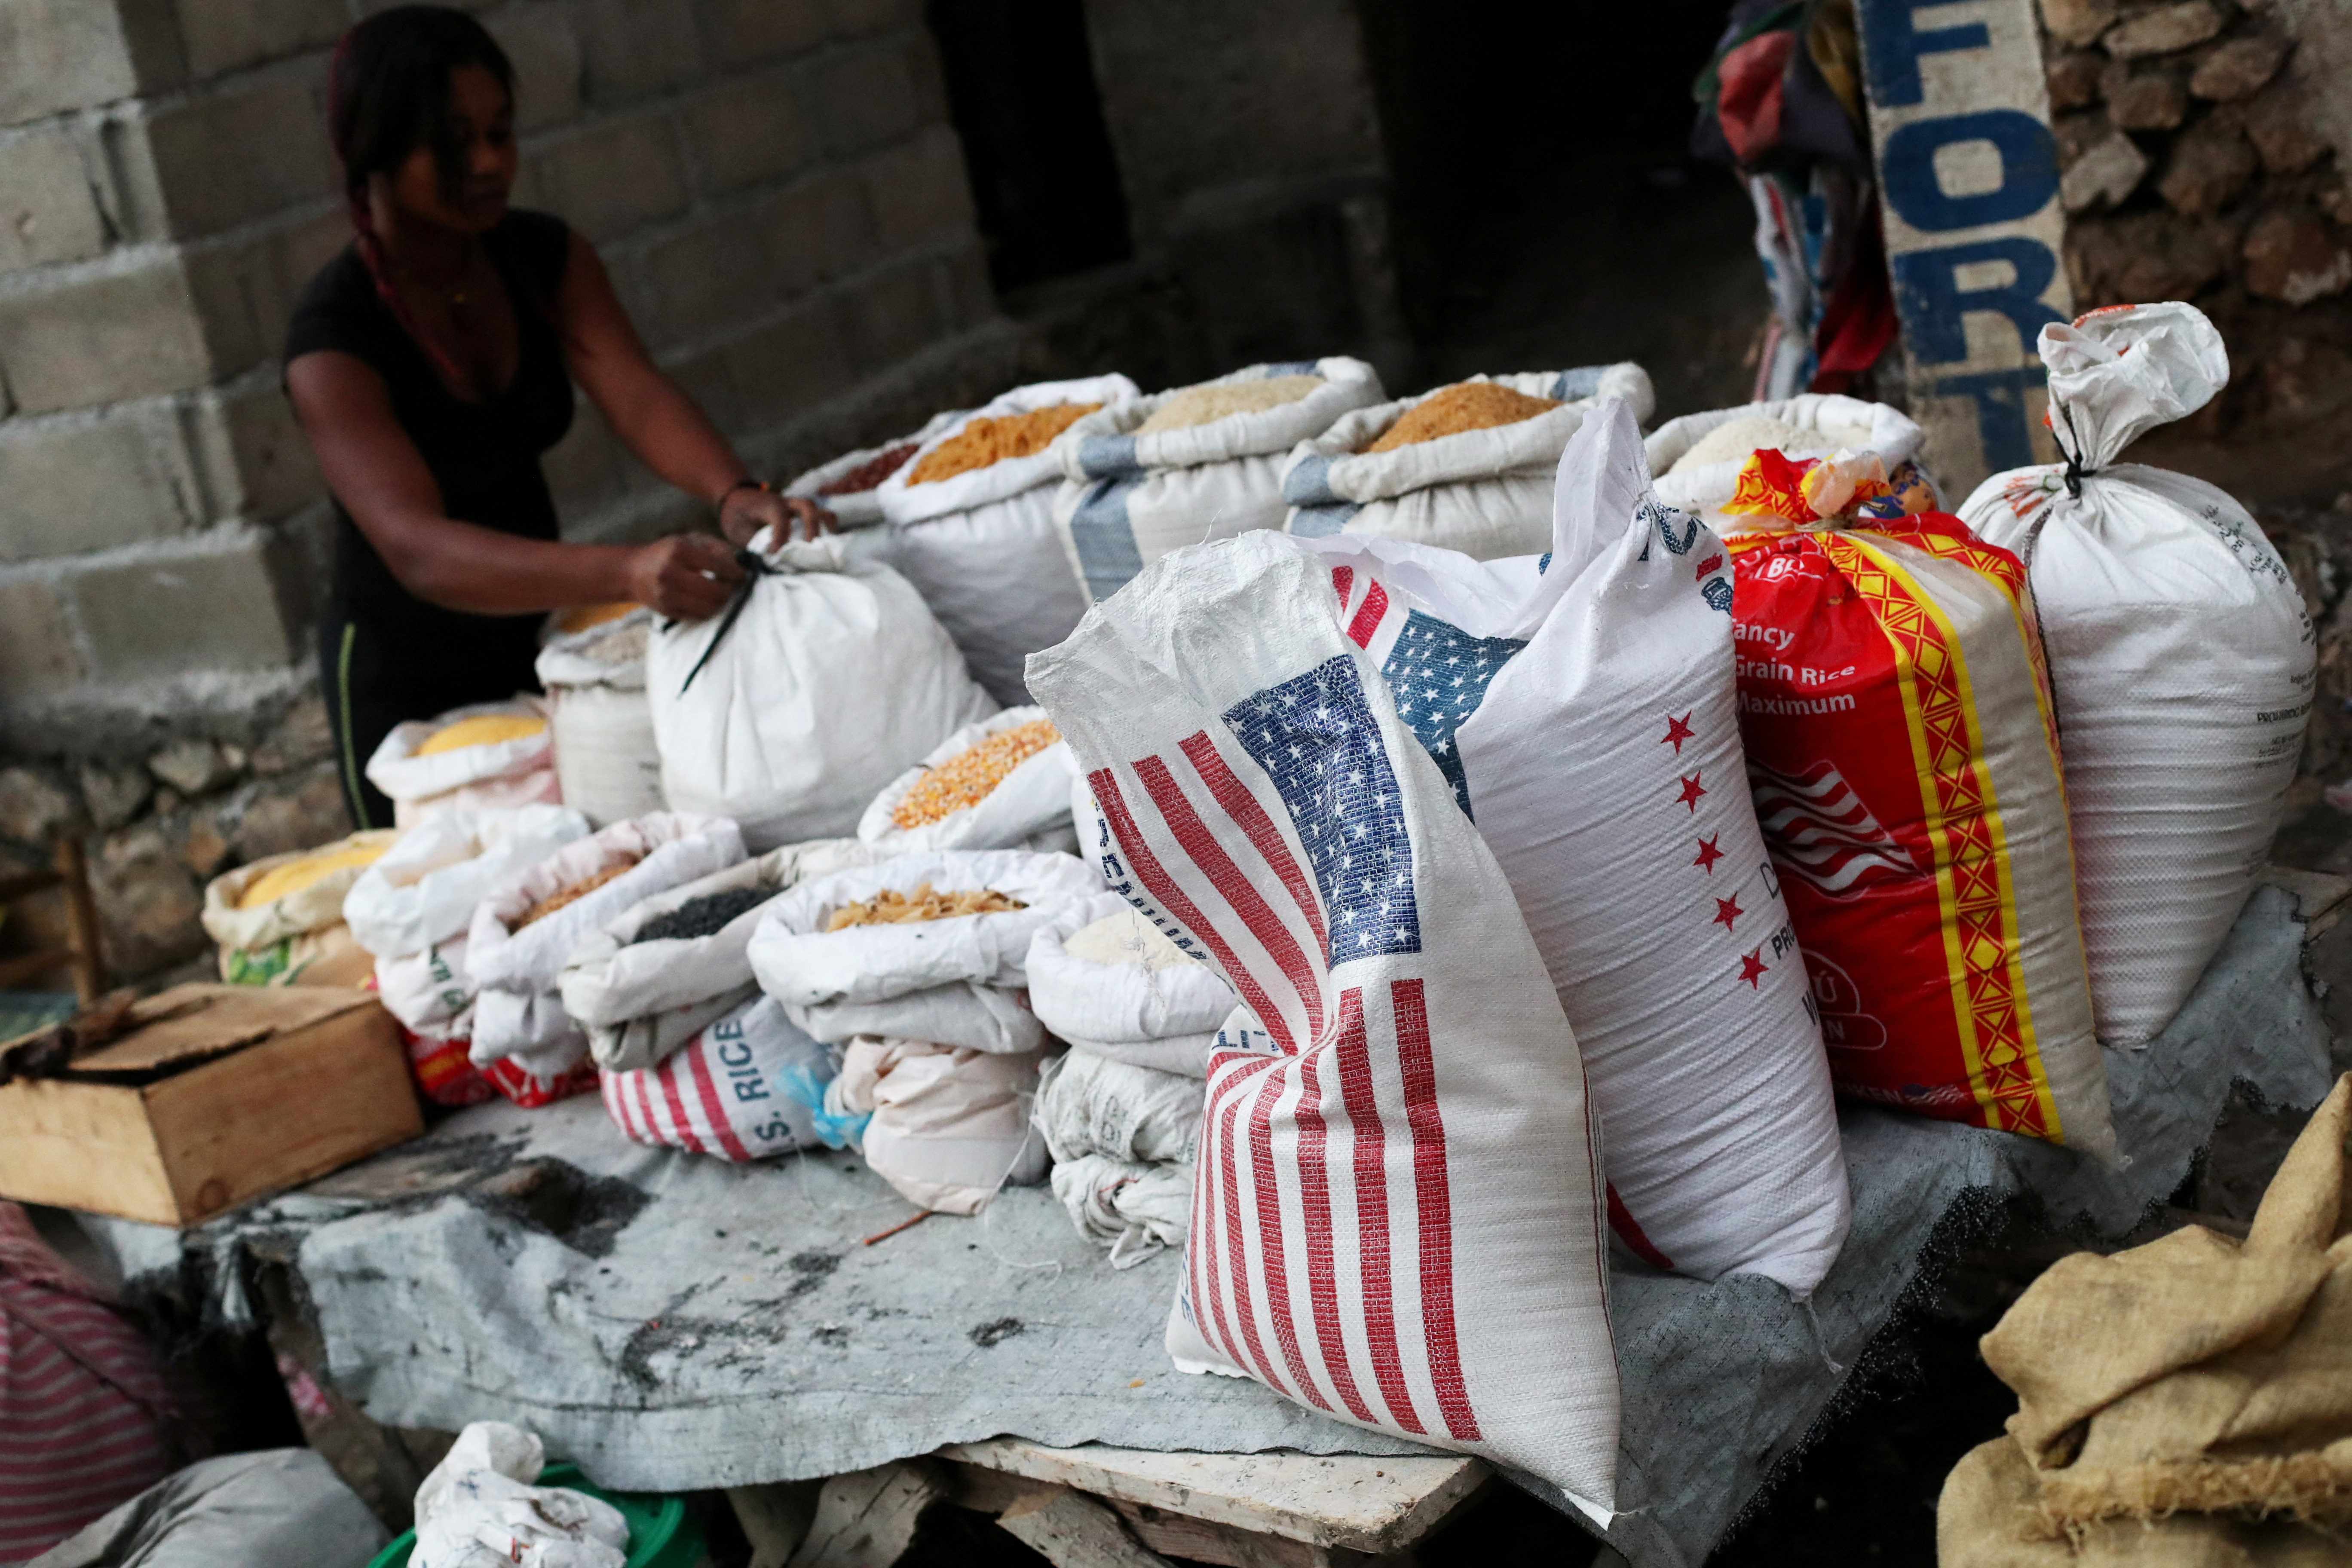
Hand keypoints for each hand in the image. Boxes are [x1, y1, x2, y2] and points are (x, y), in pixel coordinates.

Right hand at [626, 532, 743, 619]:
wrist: (633, 572)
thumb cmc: (667, 553)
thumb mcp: (689, 540)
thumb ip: (716, 548)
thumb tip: (741, 562)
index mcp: (679, 550)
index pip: (718, 566)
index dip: (736, 572)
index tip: (743, 573)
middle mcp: (671, 573)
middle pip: (717, 591)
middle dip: (732, 590)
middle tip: (735, 585)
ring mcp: (668, 595)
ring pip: (711, 608)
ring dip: (723, 602)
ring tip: (724, 593)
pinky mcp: (668, 611)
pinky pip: (700, 616)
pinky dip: (710, 610)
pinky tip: (709, 600)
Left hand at [719, 486, 835, 547]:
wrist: (736, 497)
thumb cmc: (737, 515)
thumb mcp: (736, 530)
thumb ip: (753, 544)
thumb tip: (770, 562)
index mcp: (768, 505)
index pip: (780, 518)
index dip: (780, 536)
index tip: (776, 554)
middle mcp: (785, 502)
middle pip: (807, 507)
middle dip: (811, 528)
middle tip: (809, 550)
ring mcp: (794, 506)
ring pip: (817, 508)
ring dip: (825, 525)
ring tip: (827, 545)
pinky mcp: (799, 512)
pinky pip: (819, 514)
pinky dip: (826, 526)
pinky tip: (827, 542)